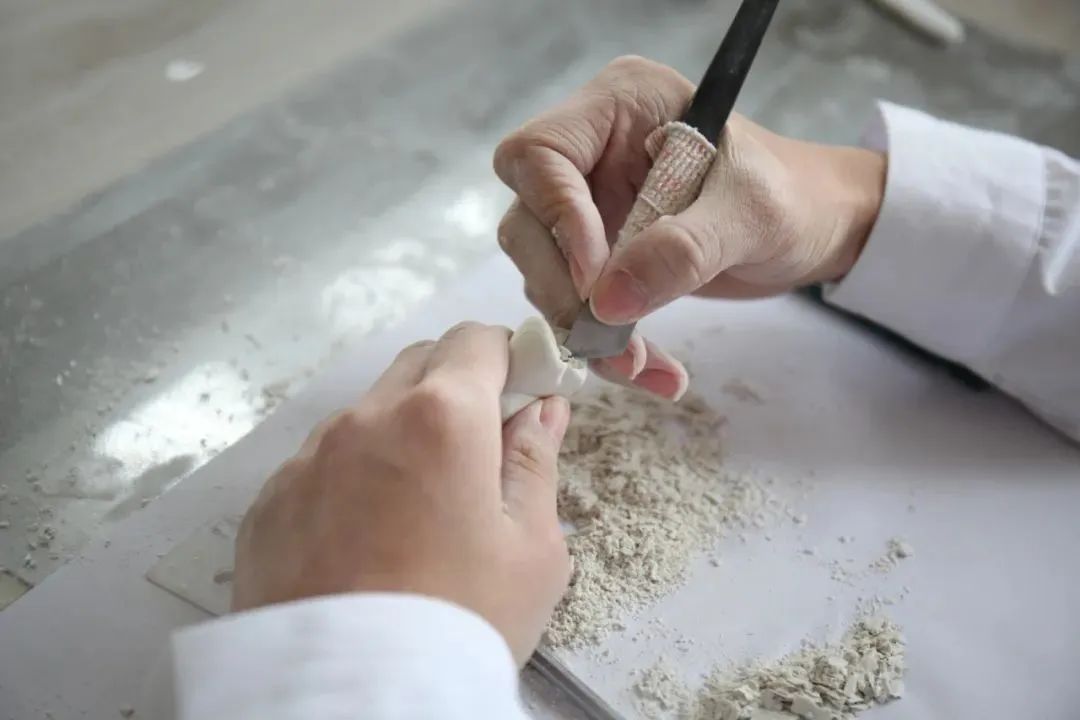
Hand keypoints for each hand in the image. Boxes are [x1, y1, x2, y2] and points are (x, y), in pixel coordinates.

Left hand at [232, 323, 571, 665]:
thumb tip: (542, 410)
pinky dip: (353, 474)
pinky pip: (321, 462)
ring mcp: (309, 458)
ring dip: (401, 431)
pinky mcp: (270, 502)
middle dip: (457, 385)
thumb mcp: (532, 551)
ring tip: (420, 506)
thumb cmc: (460, 623)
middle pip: (419, 364)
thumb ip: (536, 462)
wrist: (350, 700)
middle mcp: (366, 419)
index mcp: (442, 417)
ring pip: (367, 412)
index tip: (523, 394)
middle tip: (481, 449)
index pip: (477, 340)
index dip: (509, 357)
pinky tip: (367, 535)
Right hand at [495, 55, 884, 396]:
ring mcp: (590, 205)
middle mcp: (590, 152)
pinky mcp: (600, 255)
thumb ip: (683, 249)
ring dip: (585, 327)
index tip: (595, 275)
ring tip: (642, 366)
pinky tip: (652, 371)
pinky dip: (609, 344)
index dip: (556, 216)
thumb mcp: (750, 214)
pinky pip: (578, 303)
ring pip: (544, 271)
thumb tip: (608, 301)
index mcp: (619, 106)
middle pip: (528, 219)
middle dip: (562, 287)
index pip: (539, 154)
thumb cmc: (795, 195)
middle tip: (606, 335)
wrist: (819, 229)